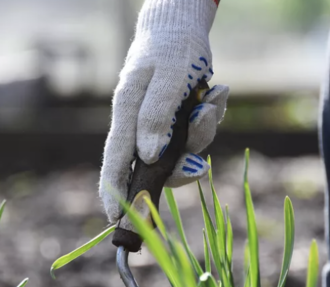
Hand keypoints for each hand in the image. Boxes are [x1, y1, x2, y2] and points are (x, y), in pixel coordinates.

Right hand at [99, 0, 228, 222]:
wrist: (183, 24)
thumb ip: (156, 116)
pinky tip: (216, 91)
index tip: (112, 219)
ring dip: (203, 132)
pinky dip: (211, 117)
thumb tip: (148, 157)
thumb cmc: (172, 48)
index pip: (116, 160)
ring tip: (211, 99)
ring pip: (182, 152)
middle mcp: (139, 123)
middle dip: (181, 168)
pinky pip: (197, 135)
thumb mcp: (168, 78)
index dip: (113, 191)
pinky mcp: (177, 120)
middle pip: (154, 166)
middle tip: (199, 166)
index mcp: (127, 112)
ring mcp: (159, 124)